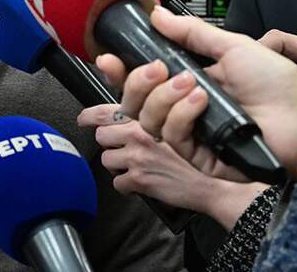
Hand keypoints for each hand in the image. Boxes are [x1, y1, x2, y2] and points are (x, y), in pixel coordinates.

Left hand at [79, 104, 265, 229]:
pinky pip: (118, 183)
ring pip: (106, 159)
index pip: (107, 111)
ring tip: (133, 164)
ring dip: (117, 163)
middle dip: (109, 142)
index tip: (84, 118)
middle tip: (122, 147)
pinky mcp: (139, 179)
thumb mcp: (175, 125)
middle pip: (101, 136)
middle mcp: (138, 134)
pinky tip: (139, 182)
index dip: (91, 115)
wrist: (212, 181)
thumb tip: (134, 112)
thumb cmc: (198, 153)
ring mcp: (136, 157)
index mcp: (146, 118)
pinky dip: (126, 185)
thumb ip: (154, 116)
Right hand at [94, 8, 296, 180]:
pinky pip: (173, 137)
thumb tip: (158, 14)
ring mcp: (192, 135)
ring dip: (164, 97)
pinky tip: (202, 102)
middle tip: (157, 68)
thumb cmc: (279, 84)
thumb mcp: (232, 46)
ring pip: (148, 120)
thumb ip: (192, 32)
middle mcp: (185, 110)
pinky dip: (182, 115)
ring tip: (192, 85)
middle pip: (135, 102)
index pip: (143, 81)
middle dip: (138, 82)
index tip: (109, 57)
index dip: (121, 71)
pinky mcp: (200, 157)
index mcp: (189, 83)